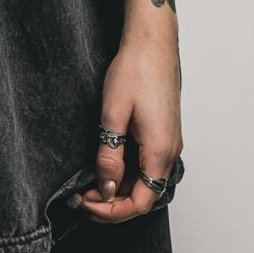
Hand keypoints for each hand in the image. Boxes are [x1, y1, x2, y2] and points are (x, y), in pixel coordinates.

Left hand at [76, 33, 182, 223]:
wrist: (152, 42)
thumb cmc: (135, 70)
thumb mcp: (113, 114)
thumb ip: (110, 155)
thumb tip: (107, 188)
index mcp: (160, 151)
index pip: (140, 202)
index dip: (112, 211)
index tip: (86, 203)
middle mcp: (171, 151)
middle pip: (145, 195)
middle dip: (113, 203)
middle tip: (82, 196)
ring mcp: (170, 141)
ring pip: (147, 181)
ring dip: (121, 188)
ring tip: (91, 183)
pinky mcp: (165, 132)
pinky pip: (149, 164)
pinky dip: (129, 173)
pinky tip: (109, 165)